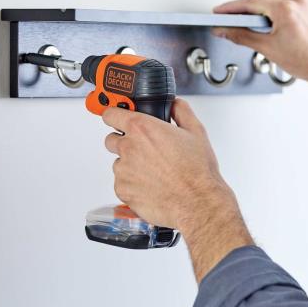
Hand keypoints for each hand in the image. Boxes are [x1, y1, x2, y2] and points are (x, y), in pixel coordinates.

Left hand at [102, 100, 253, 276]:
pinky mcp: (123, 191)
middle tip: (145, 150)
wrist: (197, 202)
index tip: (117, 118)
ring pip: (119, 164)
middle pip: (111, 140)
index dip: (115, 116)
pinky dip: (133, 184)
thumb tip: (174, 104)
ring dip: (131, 165)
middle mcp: (128, 148)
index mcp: (142, 129)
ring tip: (154, 172)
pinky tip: (152, 185)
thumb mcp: (196, 131)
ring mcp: (123, 171)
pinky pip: (122, 184)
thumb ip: (181, 111)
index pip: (111, 114)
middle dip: (125, 142)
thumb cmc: (197, 171)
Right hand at [211, 0, 307, 82]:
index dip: (232, 8)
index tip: (220, 11)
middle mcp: (299, 0)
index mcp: (286, 9)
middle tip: (233, 19)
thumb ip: (242, 36)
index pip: (250, 3)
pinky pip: (293, 1)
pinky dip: (283, 9)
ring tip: (258, 25)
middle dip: (247, 9)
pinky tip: (279, 21)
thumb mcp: (268, 48)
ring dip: (266, 9)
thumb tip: (225, 30)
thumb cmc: (306, 61)